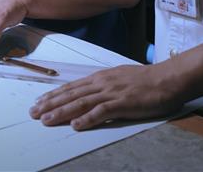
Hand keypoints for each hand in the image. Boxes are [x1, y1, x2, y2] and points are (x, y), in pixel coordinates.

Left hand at [29, 64, 183, 129]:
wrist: (168, 78)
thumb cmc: (147, 80)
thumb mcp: (120, 78)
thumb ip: (105, 86)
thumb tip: (91, 94)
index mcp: (101, 78)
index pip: (72, 87)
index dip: (54, 95)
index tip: (40, 102)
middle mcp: (102, 83)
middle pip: (71, 95)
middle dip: (50, 104)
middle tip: (34, 112)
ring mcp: (112, 93)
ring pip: (80, 103)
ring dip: (61, 112)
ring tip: (46, 120)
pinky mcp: (123, 103)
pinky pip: (101, 112)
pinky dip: (87, 118)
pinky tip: (75, 125)